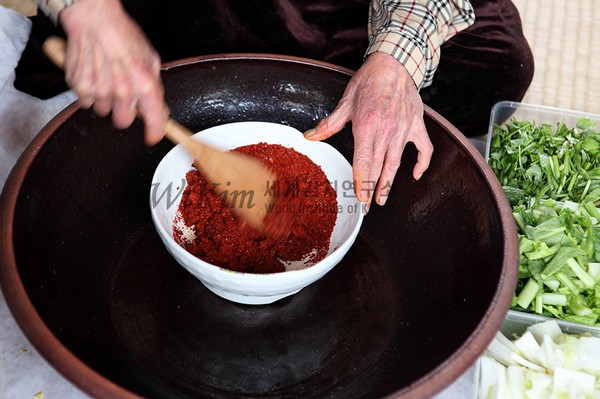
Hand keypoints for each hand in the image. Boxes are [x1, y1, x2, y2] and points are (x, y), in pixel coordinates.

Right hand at [59, 0, 167, 144]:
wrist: (95, 19)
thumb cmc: (123, 34)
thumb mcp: (150, 58)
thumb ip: (154, 85)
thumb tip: (158, 106)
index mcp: (145, 84)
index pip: (154, 120)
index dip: (155, 132)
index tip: (153, 136)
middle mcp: (123, 91)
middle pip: (124, 122)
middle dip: (125, 113)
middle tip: (123, 98)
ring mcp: (100, 90)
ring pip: (104, 111)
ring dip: (106, 100)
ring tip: (107, 78)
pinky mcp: (80, 86)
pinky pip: (86, 101)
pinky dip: (90, 92)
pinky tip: (94, 74)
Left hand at [304, 52, 432, 206]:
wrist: (395, 63)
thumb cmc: (369, 81)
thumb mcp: (346, 102)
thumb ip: (329, 124)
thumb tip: (309, 137)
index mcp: (367, 126)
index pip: (363, 163)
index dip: (361, 184)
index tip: (359, 199)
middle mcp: (387, 131)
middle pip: (379, 168)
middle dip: (372, 190)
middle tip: (367, 207)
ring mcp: (404, 130)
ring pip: (396, 163)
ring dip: (389, 183)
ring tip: (382, 199)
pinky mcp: (416, 125)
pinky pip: (423, 149)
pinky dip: (421, 163)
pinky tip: (415, 175)